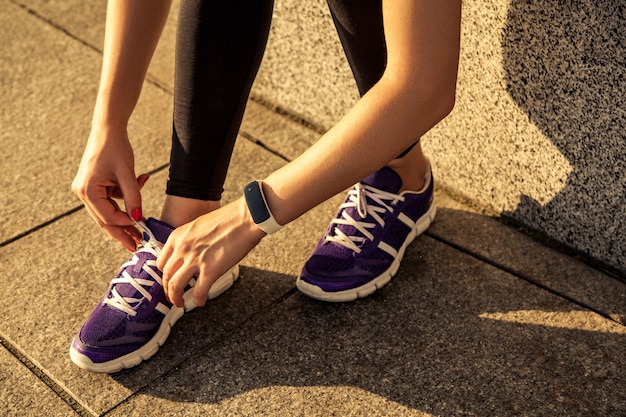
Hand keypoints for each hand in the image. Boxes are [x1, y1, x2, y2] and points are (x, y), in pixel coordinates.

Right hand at [72, 126, 148, 250]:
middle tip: (136, 245)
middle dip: (122, 231)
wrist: (108, 129)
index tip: (141, 230)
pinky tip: (140, 182)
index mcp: (87, 190)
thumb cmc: (116, 148)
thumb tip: (138, 219)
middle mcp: (82, 192)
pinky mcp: (93, 185)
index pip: (108, 216)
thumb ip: (133, 197)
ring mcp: (86, 189)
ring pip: (108, 210)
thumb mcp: (128, 174)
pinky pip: (110, 198)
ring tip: (143, 224)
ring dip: (126, 214)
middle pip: (104, 219)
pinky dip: (125, 197)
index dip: (126, 225)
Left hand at [157, 197, 265, 306]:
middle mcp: (182, 248)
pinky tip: (200, 302)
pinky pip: (198, 292)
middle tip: (172, 296)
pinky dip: (198, 300)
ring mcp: (195, 260)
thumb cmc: (229, 218)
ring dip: (176, 298)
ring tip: (180, 303)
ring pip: (176, 286)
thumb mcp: (199, 225)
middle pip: (167, 275)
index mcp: (178, 236)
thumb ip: (190, 240)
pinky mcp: (210, 270)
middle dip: (168, 289)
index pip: (162, 261)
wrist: (245, 218)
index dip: (164, 274)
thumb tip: (192, 253)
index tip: (168, 280)